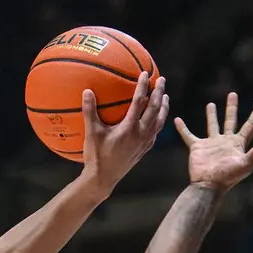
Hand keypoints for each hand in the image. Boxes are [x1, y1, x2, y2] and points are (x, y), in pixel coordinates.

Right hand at [80, 71, 167, 196]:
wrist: (104, 179)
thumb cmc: (96, 156)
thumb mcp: (92, 133)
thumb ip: (90, 111)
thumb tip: (87, 91)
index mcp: (129, 128)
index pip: (139, 102)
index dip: (142, 86)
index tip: (145, 74)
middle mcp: (141, 134)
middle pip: (155, 109)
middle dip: (159, 92)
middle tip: (161, 79)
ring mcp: (145, 142)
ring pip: (160, 121)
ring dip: (163, 107)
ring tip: (165, 97)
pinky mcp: (145, 149)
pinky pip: (156, 132)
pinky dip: (159, 121)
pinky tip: (157, 119)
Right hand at [175, 93, 252, 189]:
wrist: (208, 185)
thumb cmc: (228, 177)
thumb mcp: (245, 165)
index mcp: (238, 143)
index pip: (250, 124)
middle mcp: (225, 141)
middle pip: (230, 120)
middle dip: (232, 108)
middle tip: (232, 94)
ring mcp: (211, 144)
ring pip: (212, 125)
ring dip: (211, 115)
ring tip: (211, 104)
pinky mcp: (197, 148)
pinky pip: (188, 135)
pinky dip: (182, 128)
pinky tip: (177, 120)